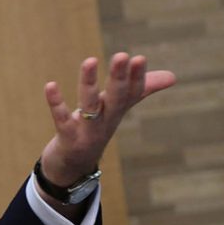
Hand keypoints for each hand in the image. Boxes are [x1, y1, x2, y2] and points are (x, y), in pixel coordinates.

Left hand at [40, 53, 175, 186]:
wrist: (73, 169)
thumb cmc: (95, 130)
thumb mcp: (116, 108)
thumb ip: (140, 90)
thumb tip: (173, 76)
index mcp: (117, 111)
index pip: (132, 93)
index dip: (136, 77)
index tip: (139, 58)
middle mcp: (106, 121)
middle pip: (116, 98)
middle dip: (119, 78)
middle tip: (122, 55)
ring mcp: (87, 132)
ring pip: (90, 106)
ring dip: (89, 83)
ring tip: (90, 60)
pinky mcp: (68, 140)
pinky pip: (61, 120)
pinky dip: (56, 103)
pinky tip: (50, 85)